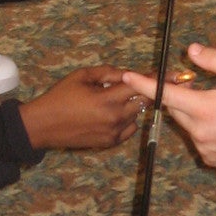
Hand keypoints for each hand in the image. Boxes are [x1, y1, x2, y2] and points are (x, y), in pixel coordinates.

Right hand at [20, 67, 146, 150]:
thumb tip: (128, 73)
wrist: (44, 125)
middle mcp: (114, 118)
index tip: (172, 75)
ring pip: (136, 115)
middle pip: (143, 102)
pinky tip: (114, 112)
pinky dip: (128, 119)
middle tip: (147, 84)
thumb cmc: (60, 96)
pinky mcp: (110, 142)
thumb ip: (108, 72)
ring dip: (133, 105)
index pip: (139, 86)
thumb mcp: (82, 76)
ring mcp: (113, 133)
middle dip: (147, 92)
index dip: (156, 79)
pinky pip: (129, 128)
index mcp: (106, 99)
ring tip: (119, 98)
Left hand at [121, 43, 215, 170]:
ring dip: (195, 113)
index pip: (165, 94)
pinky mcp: (210, 159)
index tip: (127, 76)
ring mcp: (204, 148)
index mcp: (205, 108)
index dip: (144, 84)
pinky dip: (204, 129)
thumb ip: (215, 60)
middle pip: (175, 109)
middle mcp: (200, 131)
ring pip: (187, 125)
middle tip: (201, 87)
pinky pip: (198, 139)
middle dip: (181, 96)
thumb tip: (191, 51)